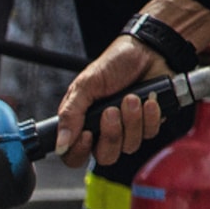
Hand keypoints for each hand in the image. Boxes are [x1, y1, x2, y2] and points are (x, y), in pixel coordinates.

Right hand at [52, 0, 209, 167]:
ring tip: (132, 98)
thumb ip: (70, 115)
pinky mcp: (148, 125)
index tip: (87, 134)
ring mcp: (127, 130)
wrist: (149, 51)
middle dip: (111, 134)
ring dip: (132, 121)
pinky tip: (148, 100)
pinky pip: (149, 134)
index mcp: (81, 123)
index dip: (80, 151)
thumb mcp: (85, 86)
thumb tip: (60, 143)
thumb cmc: (114, 64)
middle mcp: (103, 131)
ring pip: (129, 146)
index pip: (74, 155)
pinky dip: (149, 116)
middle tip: (112, 110)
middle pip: (105, 157)